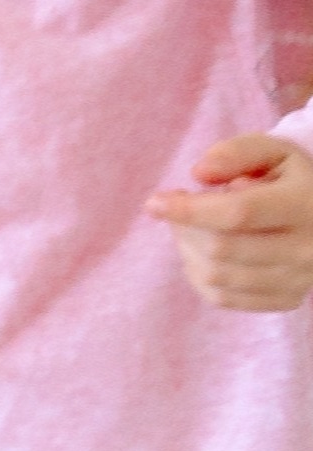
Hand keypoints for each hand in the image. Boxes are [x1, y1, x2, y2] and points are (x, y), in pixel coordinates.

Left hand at [153, 132, 312, 310]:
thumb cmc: (292, 178)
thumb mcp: (273, 151)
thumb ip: (235, 153)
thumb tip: (200, 174)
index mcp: (304, 205)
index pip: (238, 213)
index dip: (189, 210)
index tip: (154, 203)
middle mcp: (307, 249)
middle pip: (221, 248)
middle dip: (184, 227)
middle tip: (177, 209)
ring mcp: (299, 279)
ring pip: (218, 276)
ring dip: (187, 250)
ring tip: (191, 228)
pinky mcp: (288, 298)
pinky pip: (225, 298)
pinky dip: (199, 276)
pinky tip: (202, 252)